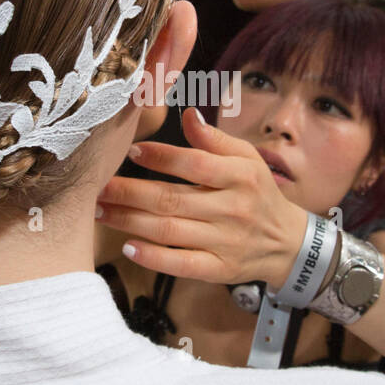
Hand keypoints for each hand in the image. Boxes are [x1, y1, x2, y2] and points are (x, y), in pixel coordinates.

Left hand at [95, 106, 309, 288]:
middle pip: (172, 199)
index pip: (194, 164)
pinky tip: (129, 247)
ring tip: (101, 212)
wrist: (287, 243)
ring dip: (129, 221)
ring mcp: (225, 242)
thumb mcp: (247, 159)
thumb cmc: (257, 193)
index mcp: (240, 176)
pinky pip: (181, 264)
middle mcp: (233, 209)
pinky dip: (153, 257)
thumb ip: (215, 140)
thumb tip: (188, 115)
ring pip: (169, 231)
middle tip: (98, 187)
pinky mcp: (218, 269)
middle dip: (130, 192)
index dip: (160, 157)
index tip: (130, 150)